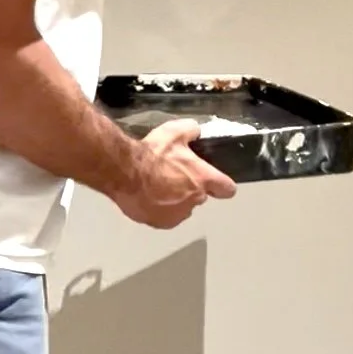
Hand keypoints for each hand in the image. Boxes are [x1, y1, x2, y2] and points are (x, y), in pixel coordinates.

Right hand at [112, 119, 236, 228]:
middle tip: (172, 175)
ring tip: (157, 187)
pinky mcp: (160, 223)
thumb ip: (190, 130)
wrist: (125, 173)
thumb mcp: (174, 132)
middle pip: (199, 197)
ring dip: (174, 200)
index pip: (227, 189)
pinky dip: (157, 210)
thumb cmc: (152, 154)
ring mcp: (177, 215)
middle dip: (189, 188)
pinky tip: (147, 197)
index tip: (215, 183)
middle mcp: (194, 200)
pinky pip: (163, 217)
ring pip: (181, 209)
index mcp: (203, 179)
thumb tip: (195, 130)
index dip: (222, 185)